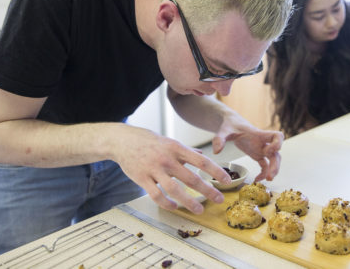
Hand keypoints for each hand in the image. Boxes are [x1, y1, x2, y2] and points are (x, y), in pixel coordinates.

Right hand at [112, 125, 229, 213]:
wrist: (122, 140)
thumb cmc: (148, 141)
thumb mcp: (169, 141)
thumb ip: (186, 150)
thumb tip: (201, 154)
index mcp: (176, 148)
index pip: (201, 160)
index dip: (215, 171)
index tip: (227, 180)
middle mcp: (167, 159)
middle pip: (191, 177)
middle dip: (207, 190)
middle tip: (219, 199)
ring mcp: (154, 169)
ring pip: (174, 189)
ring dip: (189, 202)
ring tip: (199, 210)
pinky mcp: (142, 179)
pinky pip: (156, 195)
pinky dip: (167, 204)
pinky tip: (175, 207)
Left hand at [212, 117, 282, 181]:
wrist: (231, 123)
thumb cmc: (230, 124)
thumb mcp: (224, 131)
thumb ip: (220, 139)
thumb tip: (216, 151)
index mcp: (259, 134)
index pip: (277, 136)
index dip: (278, 144)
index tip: (270, 150)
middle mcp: (263, 142)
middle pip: (276, 153)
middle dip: (275, 165)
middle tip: (270, 176)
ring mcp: (261, 149)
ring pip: (273, 160)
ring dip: (272, 170)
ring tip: (267, 180)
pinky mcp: (257, 154)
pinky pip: (264, 165)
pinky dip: (263, 173)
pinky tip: (256, 180)